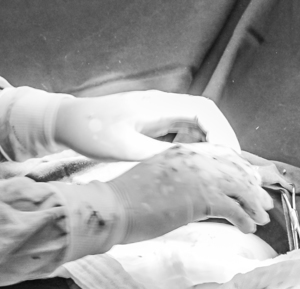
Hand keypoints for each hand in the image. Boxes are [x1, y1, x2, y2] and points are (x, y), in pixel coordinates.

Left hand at [54, 91, 240, 160]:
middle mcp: (163, 105)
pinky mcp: (153, 124)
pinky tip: (197, 169)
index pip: (204, 112)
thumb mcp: (124, 149)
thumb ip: (160, 155)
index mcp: (158, 105)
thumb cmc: (90, 133)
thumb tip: (192, 167)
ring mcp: (159, 113)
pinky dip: (195, 149)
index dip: (223, 133)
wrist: (65, 122)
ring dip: (211, 146)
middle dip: (224, 140)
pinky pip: (183, 133)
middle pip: (207, 117)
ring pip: (197, 126)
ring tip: (222, 172)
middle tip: (234, 168)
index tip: (232, 157)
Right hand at [106, 143, 271, 238]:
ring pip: (240, 188)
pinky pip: (233, 208)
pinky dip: (244, 220)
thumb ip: (182, 180)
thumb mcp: (158, 178)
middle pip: (236, 170)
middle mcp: (194, 158)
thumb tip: (202, 197)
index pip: (223, 155)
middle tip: (265, 204)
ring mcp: (199, 176)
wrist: (111, 208)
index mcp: (183, 151)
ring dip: (254, 205)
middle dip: (254, 188)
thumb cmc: (127, 200)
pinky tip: (248, 229)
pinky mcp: (201, 198)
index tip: (252, 181)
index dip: (241, 169)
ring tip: (261, 219)